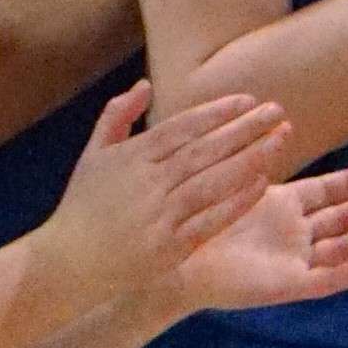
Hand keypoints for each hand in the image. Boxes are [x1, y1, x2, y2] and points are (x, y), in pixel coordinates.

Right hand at [39, 82, 297, 310]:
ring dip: (251, 158)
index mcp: (131, 158)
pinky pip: (211, 220)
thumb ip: (117, 115)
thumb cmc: (82, 206)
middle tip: (277, 111)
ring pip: (213, 181)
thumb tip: (145, 84)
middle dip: (245, 128)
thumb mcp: (93, 154)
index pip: (182, 128)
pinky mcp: (169, 247)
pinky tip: (264, 183)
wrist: (67, 263)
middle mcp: (147, 183)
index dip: (217, 112)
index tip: (249, 100)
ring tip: (280, 140)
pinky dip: (237, 201)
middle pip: (205, 150)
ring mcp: (159, 216)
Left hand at [177, 164, 347, 313]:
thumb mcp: (228, 181)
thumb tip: (278, 123)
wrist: (173, 263)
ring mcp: (291, 261)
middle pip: (341, 220)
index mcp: (279, 208)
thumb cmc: (192, 221)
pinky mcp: (287, 286)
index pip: (325, 193)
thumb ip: (253, 156)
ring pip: (342, 248)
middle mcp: (290, 234)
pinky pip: (327, 280)